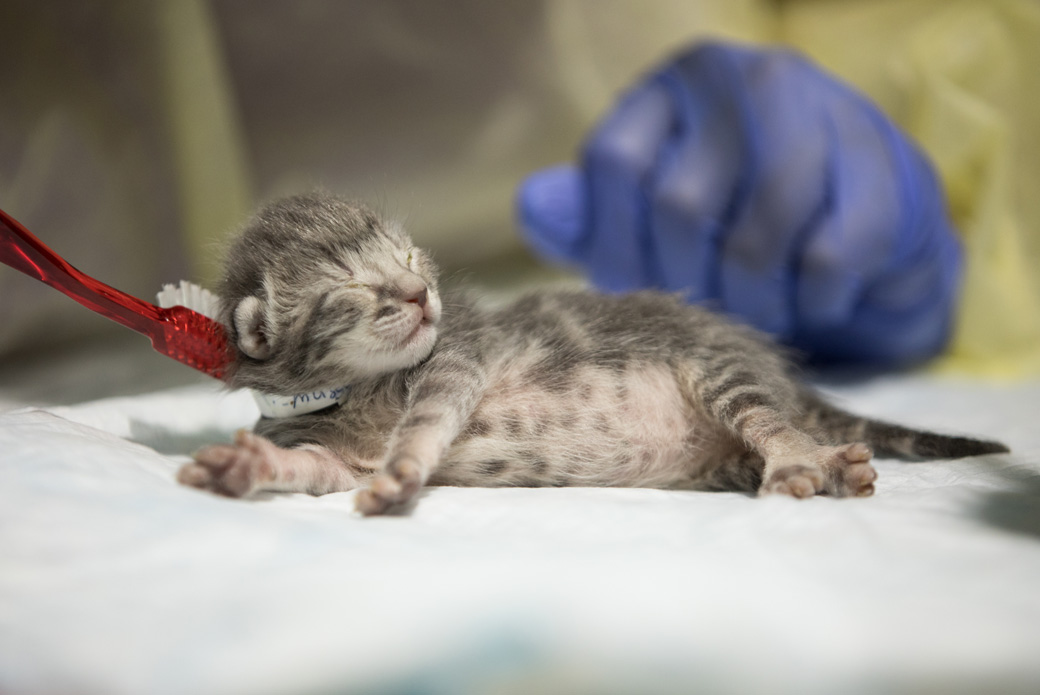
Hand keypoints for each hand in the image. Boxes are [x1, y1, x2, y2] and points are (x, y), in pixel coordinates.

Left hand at [517, 42, 961, 364]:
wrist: (865, 222)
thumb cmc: (738, 221)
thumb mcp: (648, 216)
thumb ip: (589, 216)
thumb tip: (534, 207)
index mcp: (669, 89)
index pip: (613, 164)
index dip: (616, 246)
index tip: (639, 287)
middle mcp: (739, 80)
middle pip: (680, 206)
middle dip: (691, 283)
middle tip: (713, 308)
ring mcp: (818, 108)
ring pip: (755, 235)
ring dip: (755, 302)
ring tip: (764, 312)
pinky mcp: (884, 161)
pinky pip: (828, 257)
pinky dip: (814, 303)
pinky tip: (815, 302)